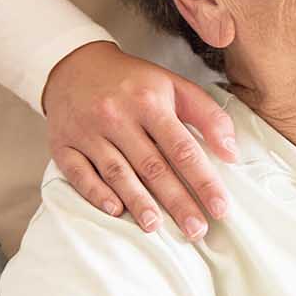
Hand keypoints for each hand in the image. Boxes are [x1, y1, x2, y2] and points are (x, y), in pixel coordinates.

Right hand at [42, 41, 236, 238]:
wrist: (75, 65)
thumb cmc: (134, 83)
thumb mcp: (175, 86)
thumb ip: (208, 115)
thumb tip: (232, 153)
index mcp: (149, 102)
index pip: (182, 148)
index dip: (203, 180)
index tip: (220, 208)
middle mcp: (117, 117)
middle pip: (153, 166)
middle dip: (177, 202)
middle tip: (196, 231)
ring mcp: (88, 131)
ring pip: (117, 172)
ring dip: (138, 202)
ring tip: (157, 227)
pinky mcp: (63, 143)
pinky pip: (78, 173)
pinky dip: (96, 193)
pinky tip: (115, 211)